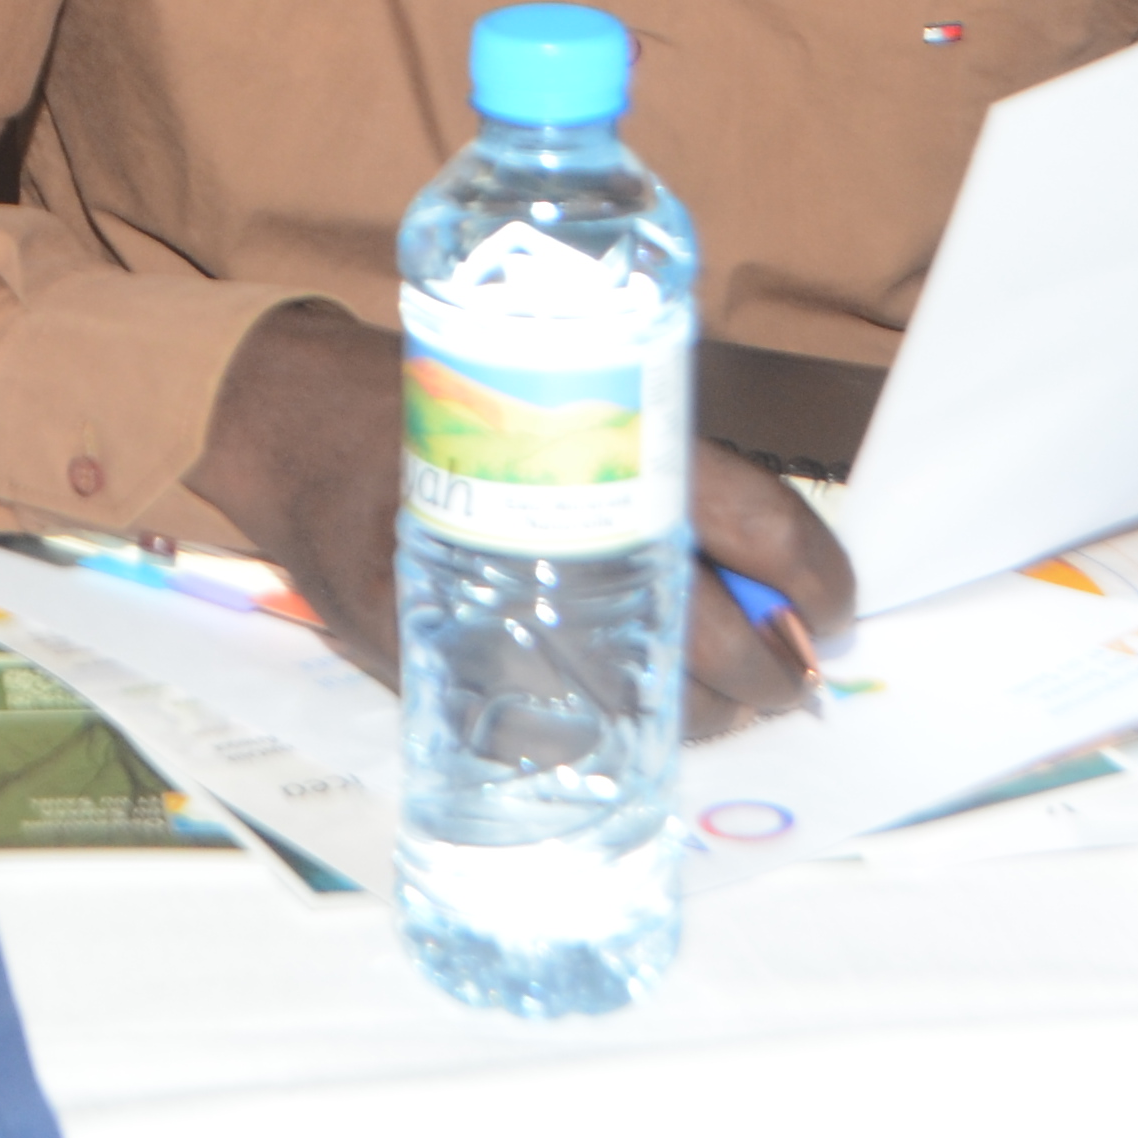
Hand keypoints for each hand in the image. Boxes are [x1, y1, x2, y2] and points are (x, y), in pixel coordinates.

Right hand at [181, 296, 858, 736]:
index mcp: (598, 442)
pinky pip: (558, 734)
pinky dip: (607, 740)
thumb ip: (645, 466)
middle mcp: (553, 527)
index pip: (753, 517)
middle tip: (788, 678)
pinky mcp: (446, 663)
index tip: (837, 612)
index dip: (818, 577)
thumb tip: (759, 566)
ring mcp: (496, 608)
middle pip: (710, 636)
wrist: (300, 434)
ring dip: (703, 717)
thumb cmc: (434, 407)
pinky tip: (625, 721)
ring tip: (720, 705)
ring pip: (645, 701)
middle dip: (768, 673)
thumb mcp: (552, 398)